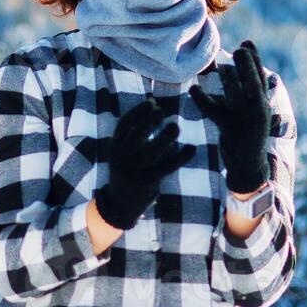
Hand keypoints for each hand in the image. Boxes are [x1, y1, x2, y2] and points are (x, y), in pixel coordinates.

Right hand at [93, 97, 197, 230]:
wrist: (120, 203)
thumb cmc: (129, 168)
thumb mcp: (125, 151)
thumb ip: (136, 134)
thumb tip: (156, 111)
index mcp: (115, 145)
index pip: (124, 124)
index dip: (138, 112)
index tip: (152, 103)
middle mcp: (122, 157)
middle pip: (136, 137)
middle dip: (148, 123)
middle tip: (162, 112)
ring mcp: (134, 171)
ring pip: (151, 153)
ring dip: (164, 138)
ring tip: (175, 126)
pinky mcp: (148, 182)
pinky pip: (165, 168)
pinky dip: (180, 158)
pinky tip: (191, 148)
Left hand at [189, 39, 279, 193]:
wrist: (249, 169)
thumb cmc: (245, 138)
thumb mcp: (249, 116)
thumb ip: (245, 96)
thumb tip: (234, 70)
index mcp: (263, 106)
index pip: (261, 78)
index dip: (255, 59)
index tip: (246, 42)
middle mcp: (258, 113)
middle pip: (253, 85)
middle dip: (247, 66)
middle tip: (239, 49)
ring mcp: (245, 123)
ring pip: (238, 98)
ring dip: (231, 81)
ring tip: (223, 67)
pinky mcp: (230, 132)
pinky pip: (215, 113)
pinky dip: (203, 101)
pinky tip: (194, 89)